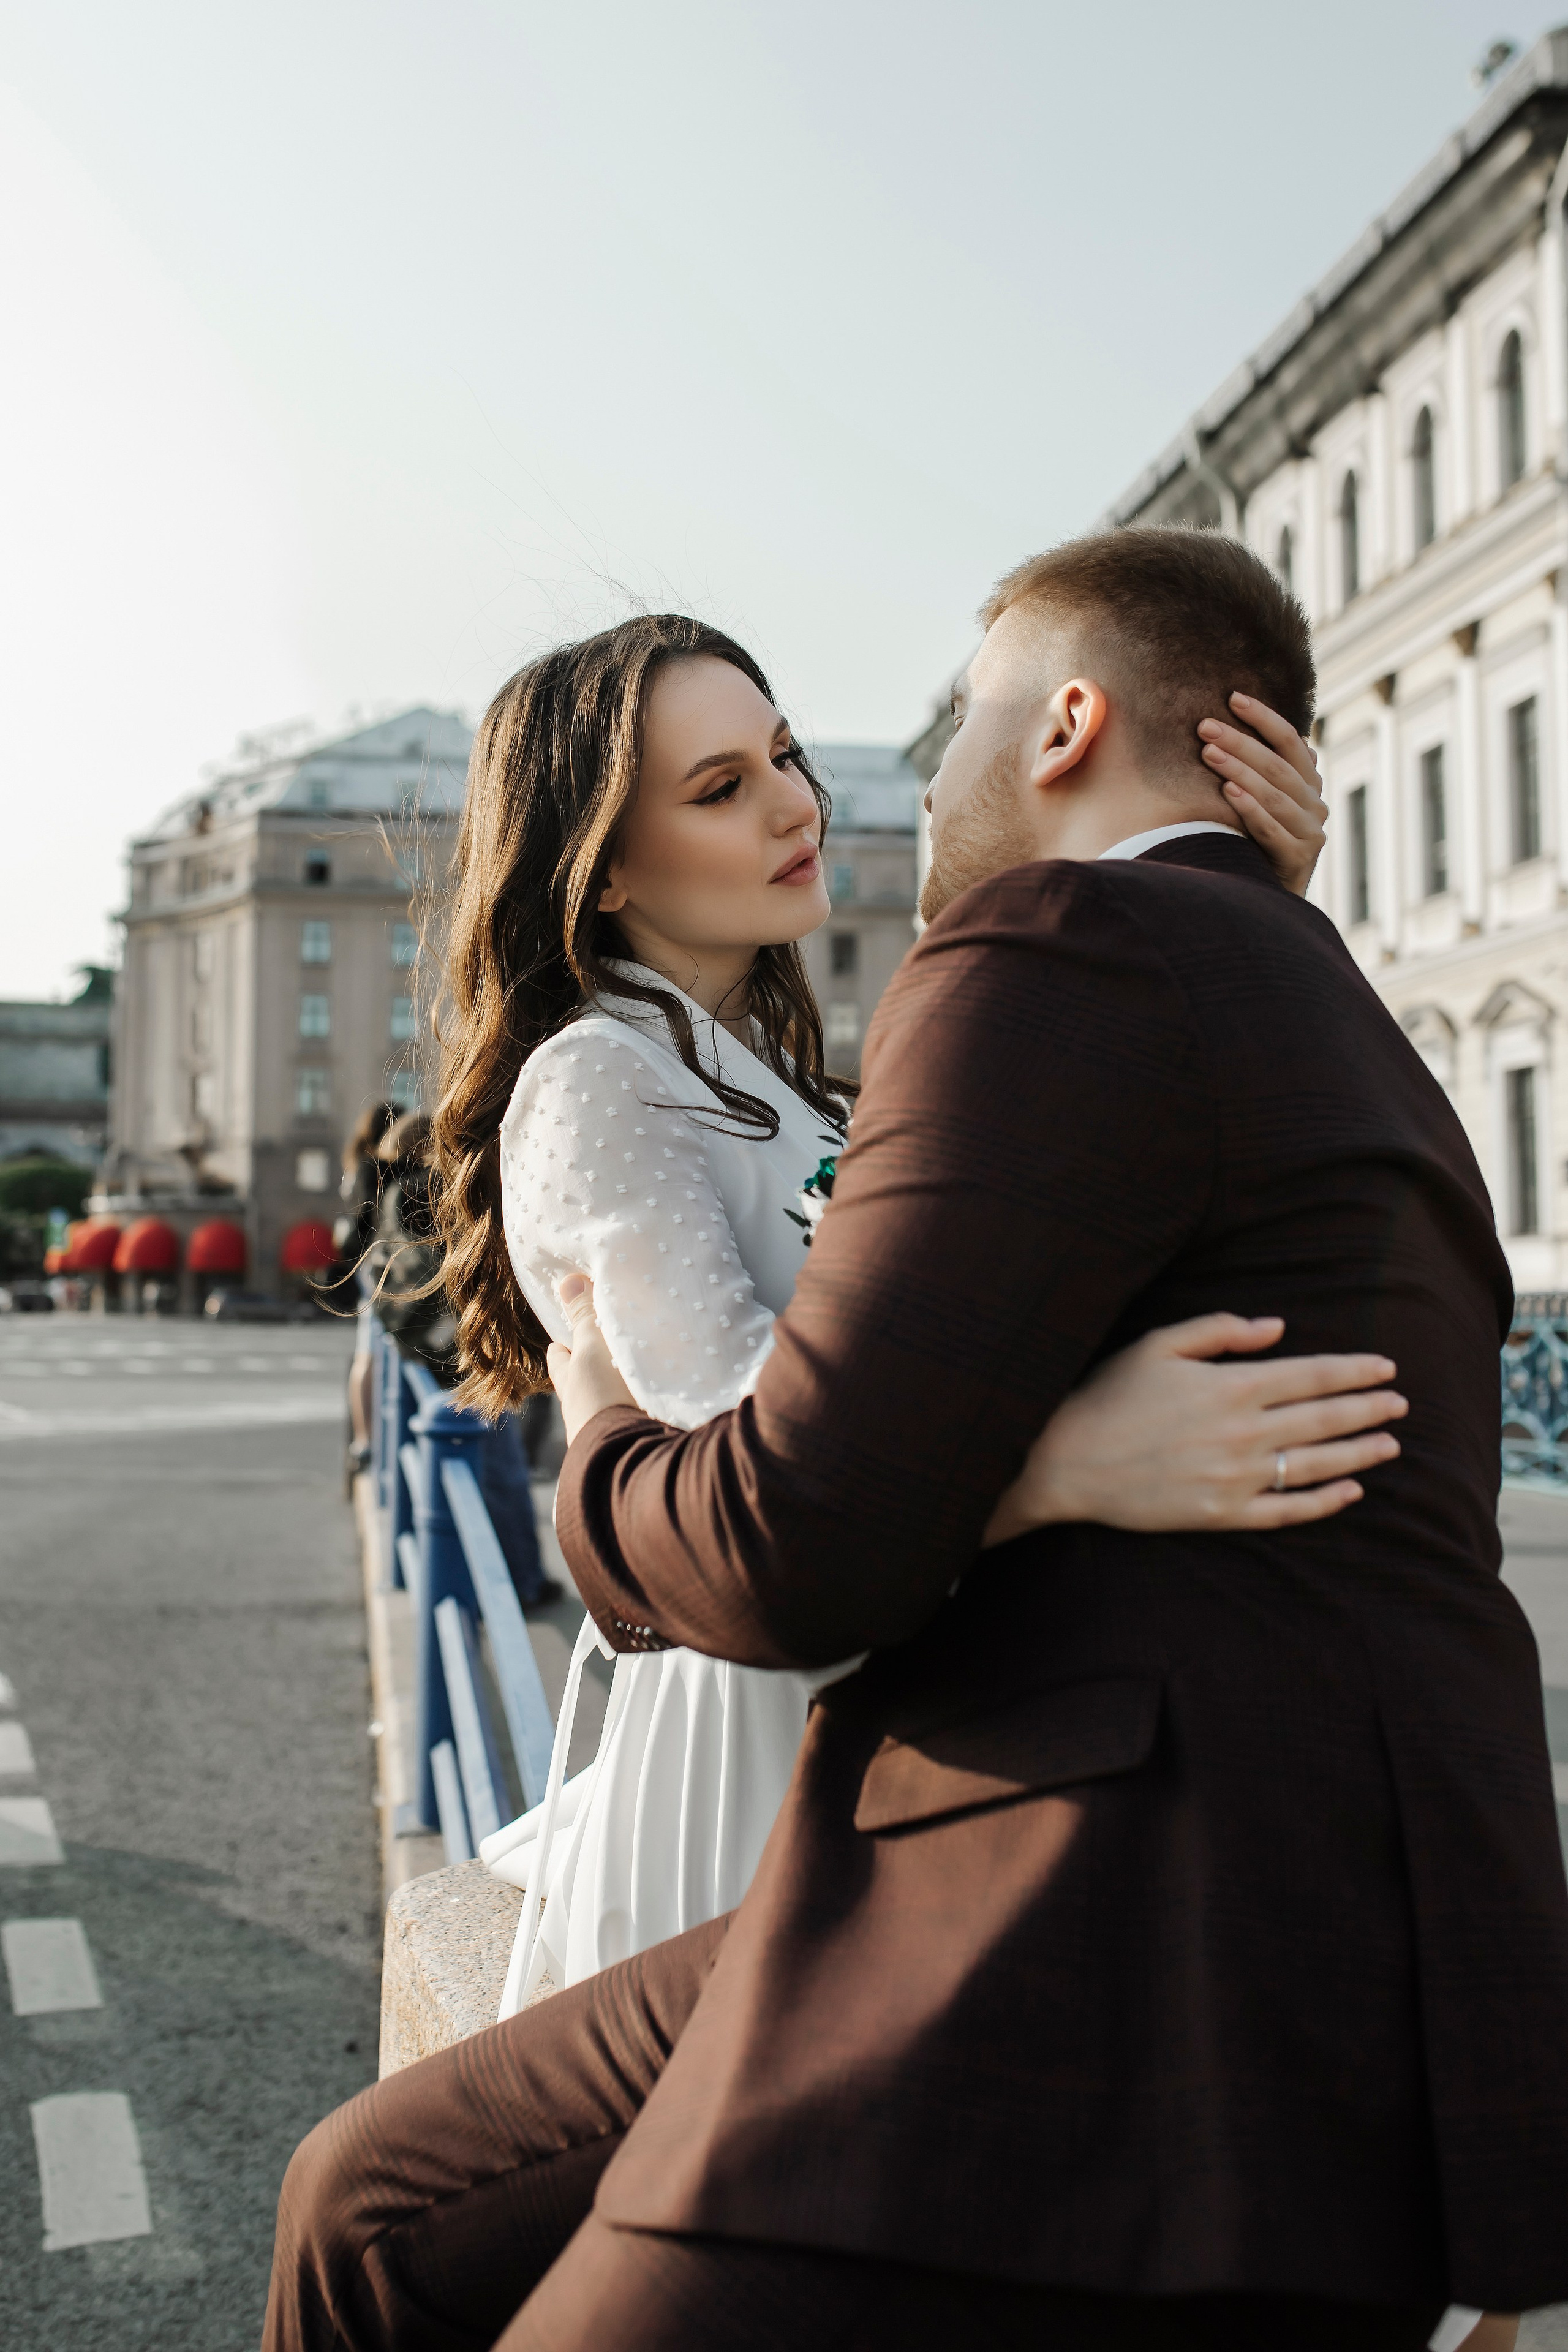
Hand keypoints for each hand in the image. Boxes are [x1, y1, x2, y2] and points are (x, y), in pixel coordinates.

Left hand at [547, 1274, 635, 1441]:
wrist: (631, 1454)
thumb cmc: (603, 1396)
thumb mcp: (592, 1348)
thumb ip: (583, 1318)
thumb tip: (566, 1282)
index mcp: (570, 1384)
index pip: (560, 1358)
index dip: (565, 1343)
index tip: (573, 1329)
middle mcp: (587, 1410)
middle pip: (588, 1380)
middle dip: (600, 1365)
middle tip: (618, 1342)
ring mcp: (613, 1427)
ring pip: (616, 1399)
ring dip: (629, 1385)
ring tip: (649, 1367)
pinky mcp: (642, 1438)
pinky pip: (643, 1413)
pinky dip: (650, 1402)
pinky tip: (666, 1395)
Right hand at [982, 1313, 1405, 1544]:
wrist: (1066, 1461)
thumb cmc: (1109, 1395)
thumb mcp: (1158, 1343)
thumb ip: (1221, 1329)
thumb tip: (1279, 1327)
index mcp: (1232, 1386)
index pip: (1313, 1375)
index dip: (1356, 1371)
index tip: (1387, 1368)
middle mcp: (1243, 1432)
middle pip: (1325, 1418)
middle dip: (1368, 1409)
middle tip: (1401, 1404)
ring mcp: (1236, 1477)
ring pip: (1316, 1464)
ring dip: (1359, 1453)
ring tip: (1389, 1444)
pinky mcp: (1223, 1514)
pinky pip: (1288, 1510)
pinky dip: (1325, 1501)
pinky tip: (1351, 1491)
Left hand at [1199, 693, 1324, 894]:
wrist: (1267, 901)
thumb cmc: (1255, 846)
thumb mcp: (1260, 803)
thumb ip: (1261, 771)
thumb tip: (1241, 727)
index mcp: (1308, 784)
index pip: (1290, 741)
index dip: (1263, 717)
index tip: (1233, 697)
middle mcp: (1315, 804)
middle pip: (1277, 765)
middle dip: (1240, 742)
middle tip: (1205, 726)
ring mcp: (1311, 832)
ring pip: (1274, 794)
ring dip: (1240, 770)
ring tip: (1209, 753)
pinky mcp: (1299, 858)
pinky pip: (1273, 829)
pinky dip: (1250, 808)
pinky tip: (1228, 792)